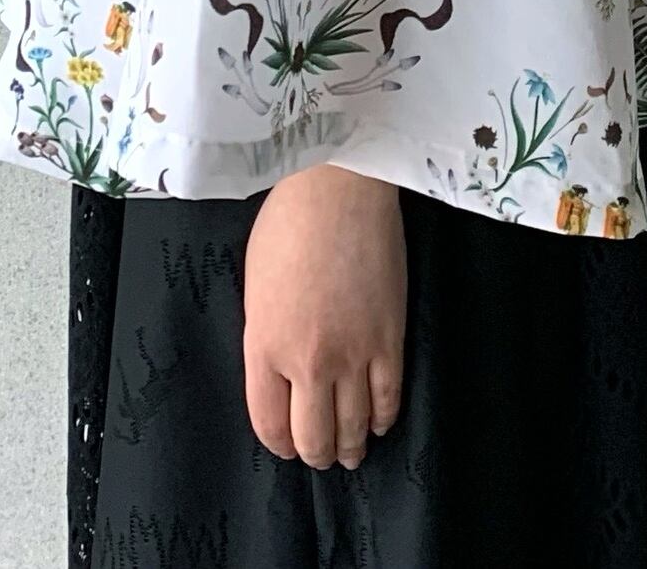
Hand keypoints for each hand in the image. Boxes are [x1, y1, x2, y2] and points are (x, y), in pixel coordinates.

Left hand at [242, 162, 406, 469]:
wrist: (338, 190)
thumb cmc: (288, 225)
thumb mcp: (255, 289)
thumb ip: (266, 338)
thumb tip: (282, 368)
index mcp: (264, 348)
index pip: (270, 425)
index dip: (281, 444)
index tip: (287, 445)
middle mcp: (308, 360)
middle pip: (313, 435)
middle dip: (316, 454)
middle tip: (321, 456)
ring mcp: (354, 352)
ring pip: (353, 424)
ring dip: (351, 445)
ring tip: (351, 451)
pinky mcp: (391, 336)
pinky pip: (389, 396)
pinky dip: (384, 417)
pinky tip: (379, 422)